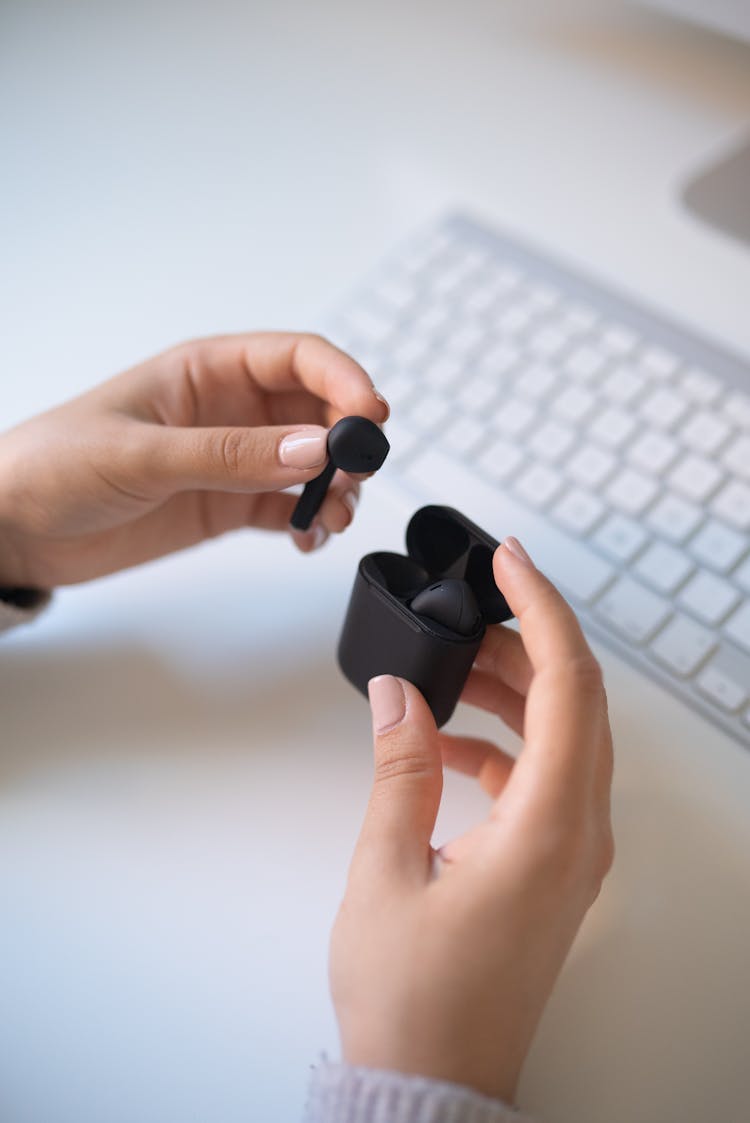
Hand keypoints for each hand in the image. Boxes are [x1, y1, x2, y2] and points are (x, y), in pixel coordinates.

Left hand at [0, 333, 387, 587]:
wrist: (15, 529)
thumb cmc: (54, 465)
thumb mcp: (140, 455)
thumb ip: (229, 455)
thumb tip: (314, 449)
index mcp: (207, 371)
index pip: (298, 357)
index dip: (344, 380)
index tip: (371, 418)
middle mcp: (230, 411)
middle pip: (318, 410)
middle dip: (348, 441)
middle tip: (353, 478)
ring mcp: (232, 460)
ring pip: (313, 462)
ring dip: (335, 487)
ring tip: (329, 517)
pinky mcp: (227, 505)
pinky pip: (289, 508)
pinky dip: (310, 523)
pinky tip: (306, 539)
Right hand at [330, 538, 613, 1102]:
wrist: (429, 1083)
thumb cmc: (414, 1000)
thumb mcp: (387, 871)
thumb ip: (398, 769)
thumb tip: (399, 694)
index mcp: (551, 828)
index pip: (569, 685)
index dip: (542, 609)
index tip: (510, 561)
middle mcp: (580, 835)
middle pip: (578, 702)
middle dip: (527, 641)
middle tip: (474, 605)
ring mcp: (572, 852)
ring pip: (564, 737)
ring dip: (515, 691)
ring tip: (453, 667)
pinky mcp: (551, 864)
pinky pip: (543, 778)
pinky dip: (502, 744)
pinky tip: (445, 740)